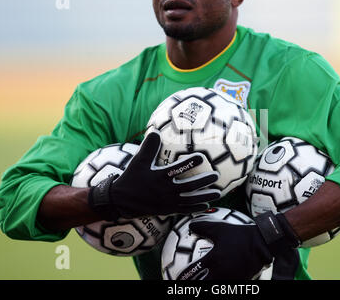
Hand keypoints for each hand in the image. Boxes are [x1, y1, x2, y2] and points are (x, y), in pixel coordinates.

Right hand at [88, 130, 220, 219]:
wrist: (121, 201)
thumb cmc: (132, 178)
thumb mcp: (138, 161)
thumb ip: (149, 146)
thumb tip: (156, 130)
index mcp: (160, 177)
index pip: (178, 169)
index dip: (190, 163)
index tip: (202, 157)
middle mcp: (166, 190)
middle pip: (189, 186)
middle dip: (204, 181)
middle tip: (216, 175)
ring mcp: (168, 202)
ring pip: (190, 200)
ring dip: (205, 196)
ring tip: (218, 193)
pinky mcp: (168, 210)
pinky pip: (184, 210)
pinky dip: (196, 208)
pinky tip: (206, 205)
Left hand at [177, 212, 300, 279]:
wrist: (263, 243)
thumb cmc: (240, 235)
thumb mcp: (220, 229)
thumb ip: (204, 228)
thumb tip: (191, 225)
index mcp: (213, 259)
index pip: (193, 272)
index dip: (184, 278)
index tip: (179, 280)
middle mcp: (220, 271)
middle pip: (202, 285)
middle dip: (193, 286)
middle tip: (187, 285)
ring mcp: (231, 277)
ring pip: (214, 287)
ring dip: (207, 286)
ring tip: (202, 283)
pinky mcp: (239, 280)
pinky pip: (226, 286)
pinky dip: (220, 285)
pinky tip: (218, 283)